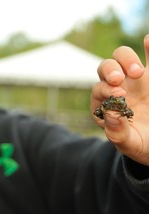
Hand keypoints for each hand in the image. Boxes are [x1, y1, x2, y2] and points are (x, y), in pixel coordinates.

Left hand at [91, 34, 148, 165]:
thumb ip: (117, 133)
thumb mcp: (129, 144)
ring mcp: (134, 79)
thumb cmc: (140, 144)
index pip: (99, 90)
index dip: (105, 89)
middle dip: (110, 70)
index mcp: (104, 104)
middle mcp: (116, 87)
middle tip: (121, 79)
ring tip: (137, 71)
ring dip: (126, 59)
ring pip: (121, 57)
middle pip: (105, 68)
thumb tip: (110, 114)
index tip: (119, 94)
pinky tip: (148, 40)